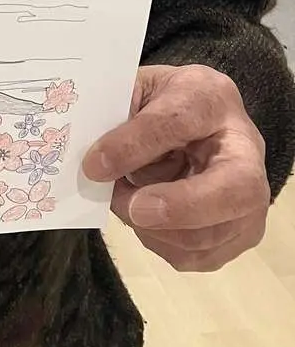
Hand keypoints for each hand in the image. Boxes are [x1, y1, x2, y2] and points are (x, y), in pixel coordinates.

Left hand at [82, 63, 269, 271]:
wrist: (195, 123)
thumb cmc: (161, 103)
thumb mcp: (136, 91)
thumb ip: (118, 117)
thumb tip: (96, 163)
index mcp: (212, 99)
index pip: (181, 121)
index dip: (136, 145)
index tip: (95, 164)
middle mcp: (246, 151)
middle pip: (234, 189)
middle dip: (178, 207)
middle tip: (131, 208)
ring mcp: (251, 199)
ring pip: (211, 234)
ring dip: (154, 229)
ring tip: (122, 202)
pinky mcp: (240, 234)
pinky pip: (197, 255)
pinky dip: (161, 243)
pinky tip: (143, 218)